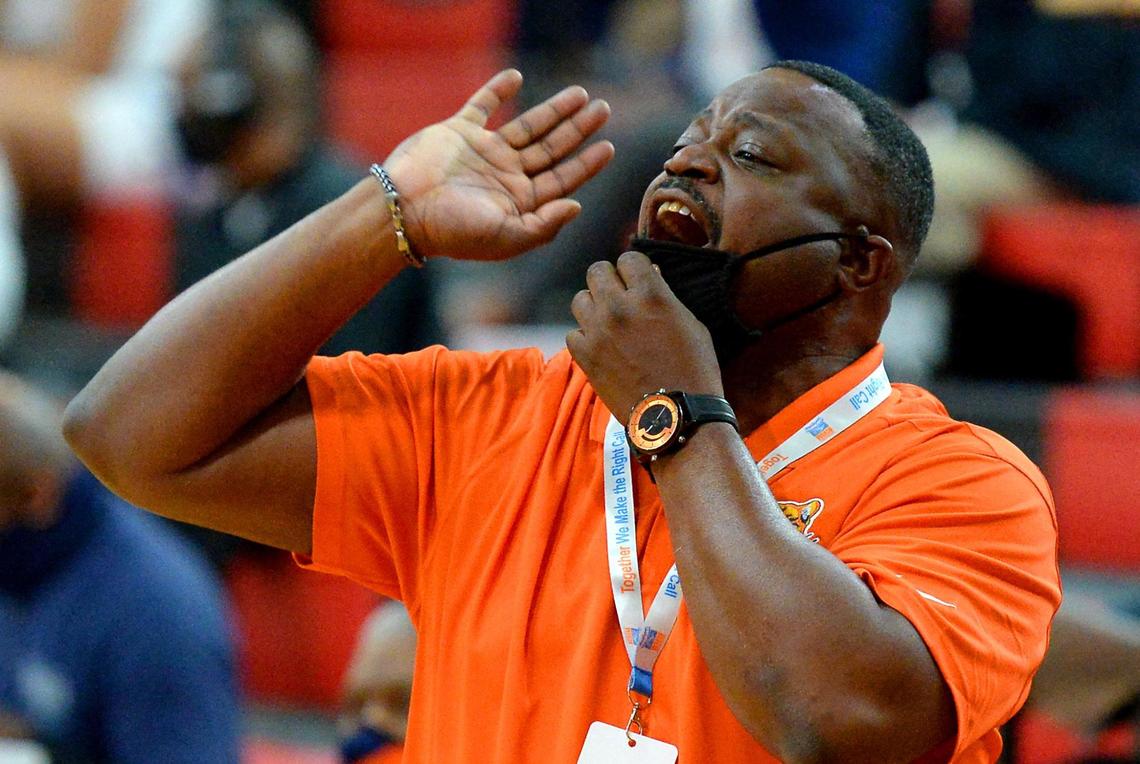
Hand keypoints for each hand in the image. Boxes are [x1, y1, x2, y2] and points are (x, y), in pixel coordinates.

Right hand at [383, 69, 613, 260]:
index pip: (561, 179)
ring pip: (527, 125)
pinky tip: (516, 77)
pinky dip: (497, 90)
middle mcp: (505, 176)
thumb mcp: (506, 237)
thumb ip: (545, 225)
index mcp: (519, 202)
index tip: (609, 145)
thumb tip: (577, 205)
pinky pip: (482, 105)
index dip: (586, 164)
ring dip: (553, 109)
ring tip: (580, 93)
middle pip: (551, 149)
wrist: (404, 210)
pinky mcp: (459, 133)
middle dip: (578, 129)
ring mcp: (483, 153)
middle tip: (603, 109)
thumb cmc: (454, 231)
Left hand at [567, 251, 723, 420]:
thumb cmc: (693, 369)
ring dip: (593, 306)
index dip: (634, 268)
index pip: (628, 258)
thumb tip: (650, 275)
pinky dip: (585, 337)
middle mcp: (619, 306)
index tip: (637, 280)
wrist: (674, 415)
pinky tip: (600, 346)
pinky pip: (573, 333)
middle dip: (609, 280)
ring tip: (608, 321)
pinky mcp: (585, 356)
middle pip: (597, 271)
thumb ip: (665, 296)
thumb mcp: (691, 324)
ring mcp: (597, 331)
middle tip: (619, 296)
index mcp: (650, 294)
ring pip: (580, 299)